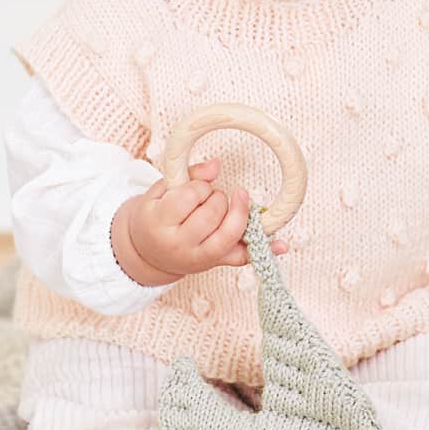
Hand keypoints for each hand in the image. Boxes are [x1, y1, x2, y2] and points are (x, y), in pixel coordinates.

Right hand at [122, 159, 293, 282]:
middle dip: (218, 198)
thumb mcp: (160, 191)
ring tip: (227, 207)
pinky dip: (264, 249)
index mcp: (159, 222)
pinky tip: (281, 243)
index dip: (199, 187)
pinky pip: (243, 258)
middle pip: (213, 213)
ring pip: (230, 233)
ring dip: (236, 213)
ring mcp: (199, 257)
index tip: (195, 189)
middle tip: (209, 199)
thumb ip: (188, 175)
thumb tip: (217, 165)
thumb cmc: (155, 218)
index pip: (190, 196)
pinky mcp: (215, 265)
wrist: (147, 253)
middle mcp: (179, 244)